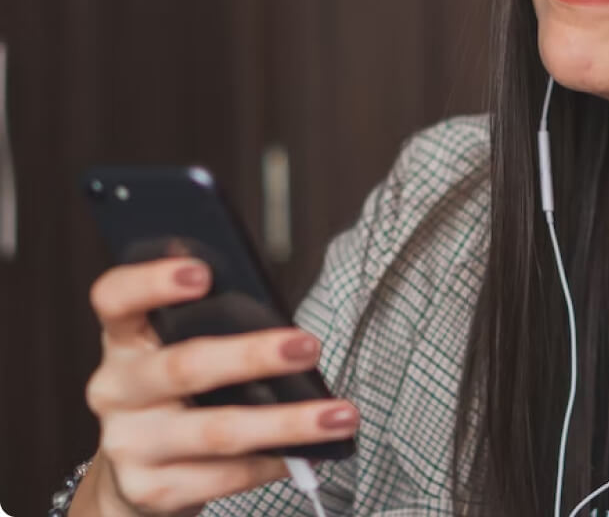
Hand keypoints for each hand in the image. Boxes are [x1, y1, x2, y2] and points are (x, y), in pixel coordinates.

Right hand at [77, 257, 358, 515]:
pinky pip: (227, 475)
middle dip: (254, 355)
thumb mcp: (181, 349)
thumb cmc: (181, 391)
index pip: (116, 298)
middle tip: (310, 346)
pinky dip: (276, 462)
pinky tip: (310, 453)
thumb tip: (287, 329)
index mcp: (125, 339)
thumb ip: (214, 327)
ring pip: (218, 430)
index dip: (152, 282)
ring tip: (339, 415)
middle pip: (184, 366)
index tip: (202, 272)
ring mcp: (128, 443)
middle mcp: (117, 389)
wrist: (142, 473)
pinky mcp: (152, 489)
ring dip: (289, 422)